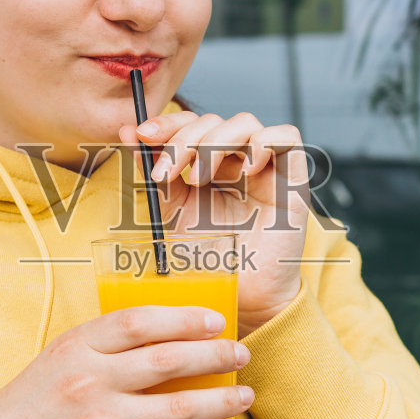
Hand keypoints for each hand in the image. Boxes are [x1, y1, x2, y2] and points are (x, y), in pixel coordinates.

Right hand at [0, 305, 253, 418]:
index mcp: (76, 347)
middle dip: (214, 355)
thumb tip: (164, 337)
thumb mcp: (56, 361)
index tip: (215, 321)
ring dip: (220, 402)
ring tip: (243, 396)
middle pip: (168, 360)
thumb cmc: (27, 409)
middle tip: (240, 355)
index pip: (139, 322)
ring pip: (178, 408)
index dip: (184, 317)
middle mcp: (90, 381)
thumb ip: (101, 348)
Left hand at [117, 111, 310, 335]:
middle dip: (184, 138)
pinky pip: (288, 137)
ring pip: (246, 123)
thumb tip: (126, 132)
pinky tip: (245, 170)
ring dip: (215, 142)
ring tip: (199, 177)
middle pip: (215, 121)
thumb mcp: (172, 211)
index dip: (168, 122)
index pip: (193, 124)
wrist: (238, 297)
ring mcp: (266, 169)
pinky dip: (263, 143)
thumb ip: (155, 173)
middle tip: (165, 171)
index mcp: (212, 165)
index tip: (140, 134)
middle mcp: (239, 162)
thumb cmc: (209, 261)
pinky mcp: (293, 181)